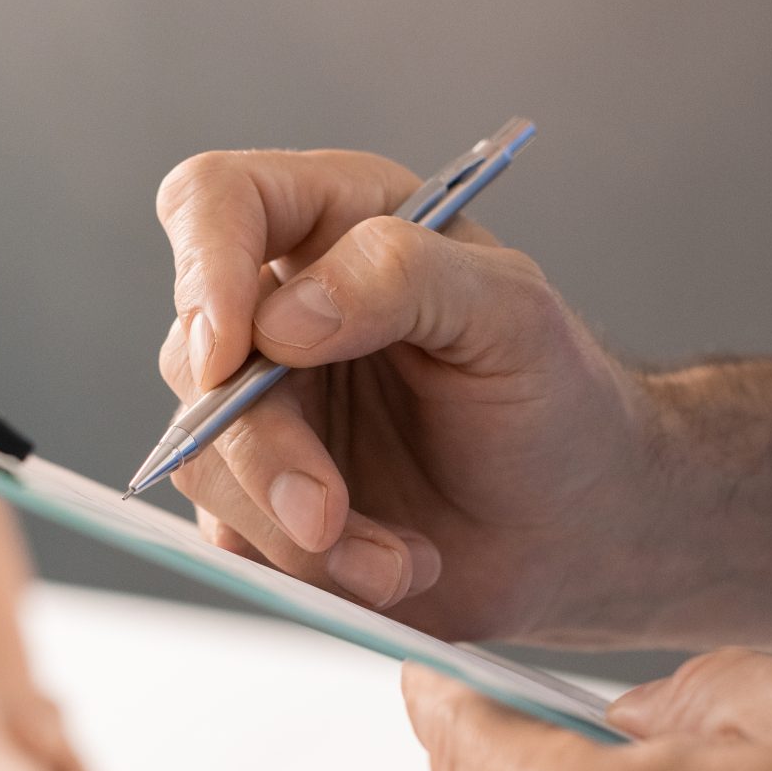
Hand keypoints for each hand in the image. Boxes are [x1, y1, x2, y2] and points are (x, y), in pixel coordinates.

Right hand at [153, 149, 657, 641]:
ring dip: (293, 529)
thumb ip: (402, 278)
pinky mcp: (262, 494)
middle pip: (194, 354)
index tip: (230, 354)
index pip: (216, 201)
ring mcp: (266, 406)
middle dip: (261, 451)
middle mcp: (284, 308)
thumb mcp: (513, 315)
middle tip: (330, 514)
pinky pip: (231, 532)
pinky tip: (389, 568)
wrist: (577, 529)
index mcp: (340, 223)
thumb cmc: (557, 402)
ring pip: (203, 456)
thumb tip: (283, 316)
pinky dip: (306, 568)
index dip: (202, 266)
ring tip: (396, 559)